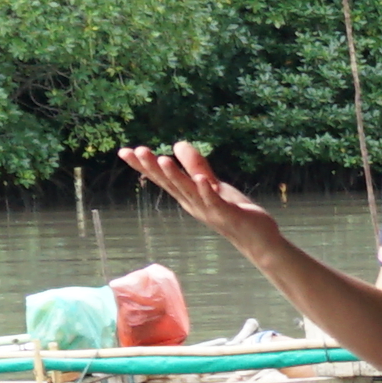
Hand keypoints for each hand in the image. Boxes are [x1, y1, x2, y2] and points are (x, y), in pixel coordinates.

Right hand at [119, 138, 280, 251]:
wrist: (258, 239)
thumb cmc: (233, 212)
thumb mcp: (212, 184)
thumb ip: (195, 165)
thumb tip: (176, 143)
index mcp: (188, 196)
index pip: (162, 179)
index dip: (143, 166)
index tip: (124, 152)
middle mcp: (193, 204)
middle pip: (170, 184)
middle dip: (152, 168)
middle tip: (136, 151)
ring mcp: (209, 210)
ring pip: (189, 192)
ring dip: (176, 176)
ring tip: (162, 160)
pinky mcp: (228, 214)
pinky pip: (215, 202)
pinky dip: (207, 191)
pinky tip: (200, 179)